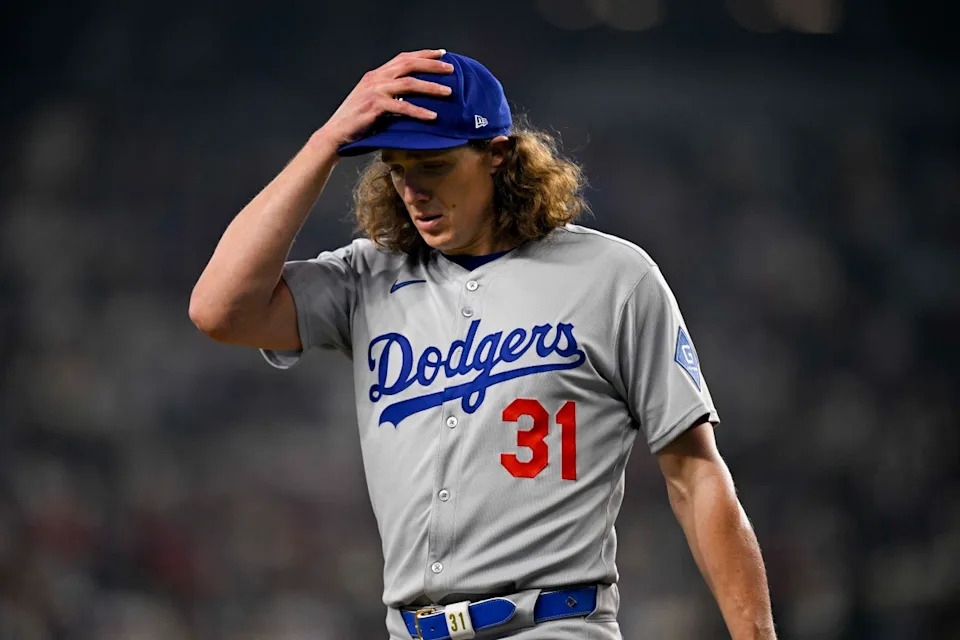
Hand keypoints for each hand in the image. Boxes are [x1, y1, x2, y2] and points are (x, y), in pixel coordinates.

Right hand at [316, 49, 453, 152]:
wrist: (336, 134)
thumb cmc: (359, 122)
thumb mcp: (376, 102)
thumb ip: (392, 96)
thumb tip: (414, 98)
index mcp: (377, 75)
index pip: (403, 58)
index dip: (423, 54)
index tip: (442, 54)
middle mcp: (376, 78)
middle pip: (409, 64)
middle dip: (432, 65)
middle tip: (451, 68)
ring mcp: (374, 91)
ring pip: (409, 83)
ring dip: (431, 87)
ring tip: (448, 92)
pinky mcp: (374, 106)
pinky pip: (402, 107)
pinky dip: (419, 112)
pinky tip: (433, 117)